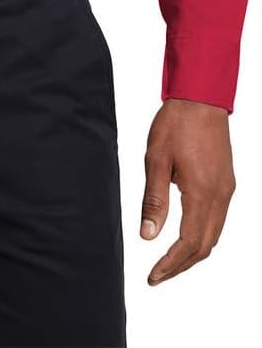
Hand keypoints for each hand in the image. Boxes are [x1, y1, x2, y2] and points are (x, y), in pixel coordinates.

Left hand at [140, 98, 235, 283]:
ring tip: (168, 260)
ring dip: (192, 252)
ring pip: (214, 234)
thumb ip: (154, 200)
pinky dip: (201, 234)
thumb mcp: (156, 159)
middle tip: (158, 275)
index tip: (153, 276)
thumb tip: (148, 236)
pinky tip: (184, 233)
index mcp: (202, 192)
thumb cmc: (176, 123)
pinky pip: (217, 219)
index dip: (171, 264)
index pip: (189, 243)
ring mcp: (226, 189)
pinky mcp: (226, 182)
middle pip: (205, 246)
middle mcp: (220, 196)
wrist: (200, 98)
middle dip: (181, 265)